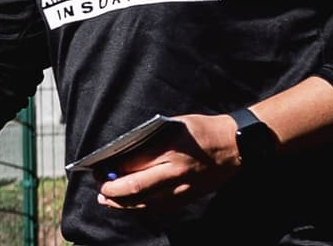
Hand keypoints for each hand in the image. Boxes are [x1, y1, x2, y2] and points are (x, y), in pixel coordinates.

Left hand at [97, 114, 238, 212]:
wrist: (235, 146)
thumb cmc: (201, 130)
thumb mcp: (174, 124)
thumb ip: (150, 138)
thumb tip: (123, 149)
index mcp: (169, 149)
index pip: (132, 164)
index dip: (111, 169)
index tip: (97, 167)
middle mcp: (174, 172)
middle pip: (134, 187)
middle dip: (111, 190)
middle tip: (99, 187)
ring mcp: (181, 188)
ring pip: (145, 203)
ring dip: (122, 204)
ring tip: (107, 199)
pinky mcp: (187, 197)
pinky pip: (158, 207)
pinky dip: (141, 206)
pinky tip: (129, 204)